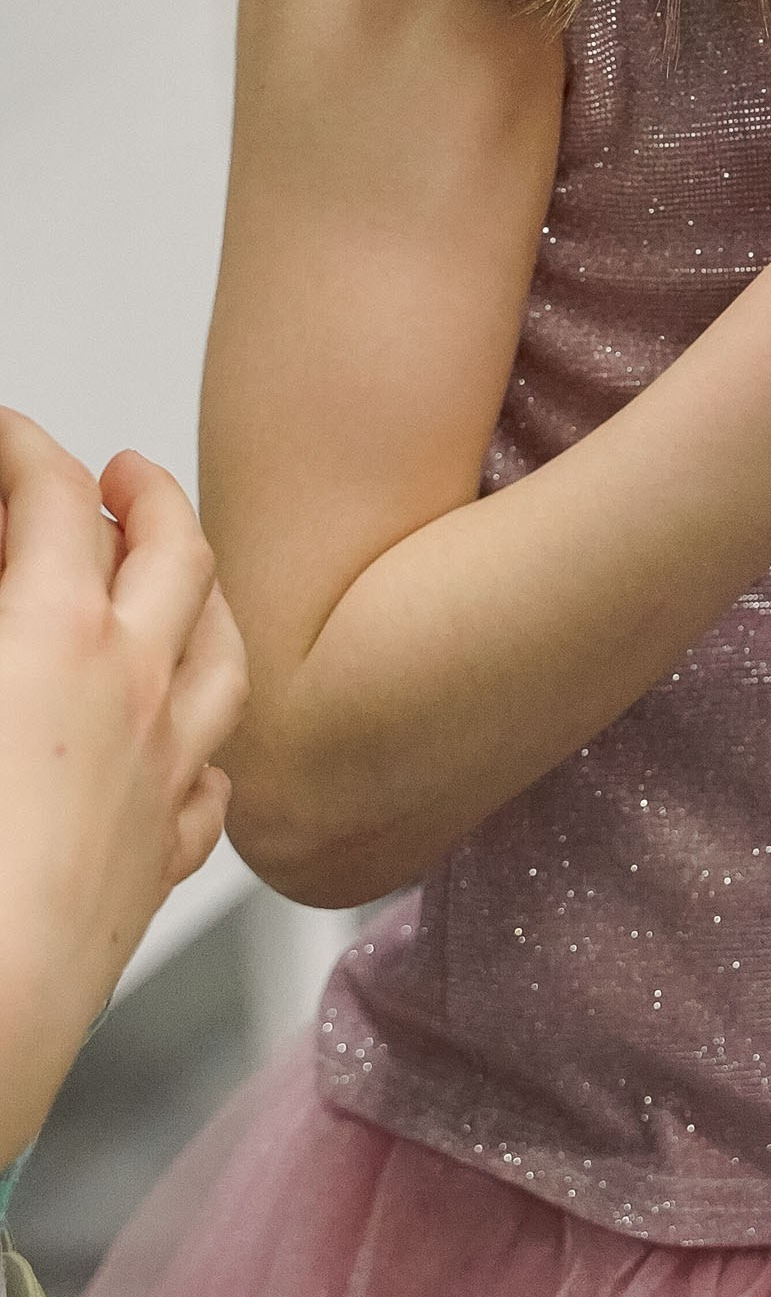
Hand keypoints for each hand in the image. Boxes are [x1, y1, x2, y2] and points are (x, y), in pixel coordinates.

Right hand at [0, 418, 248, 1166]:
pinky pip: (211, 774)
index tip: (4, 435)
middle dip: (147, 496)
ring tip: (179, 575)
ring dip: (202, 596)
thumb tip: (10, 569)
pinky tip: (189, 734)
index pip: (55, 500)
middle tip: (119, 473)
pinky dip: (204, 733)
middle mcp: (135, 691)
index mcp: (56, 638)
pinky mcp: (158, 861)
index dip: (24, 450)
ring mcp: (163, 775)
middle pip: (174, 553)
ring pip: (223, 653)